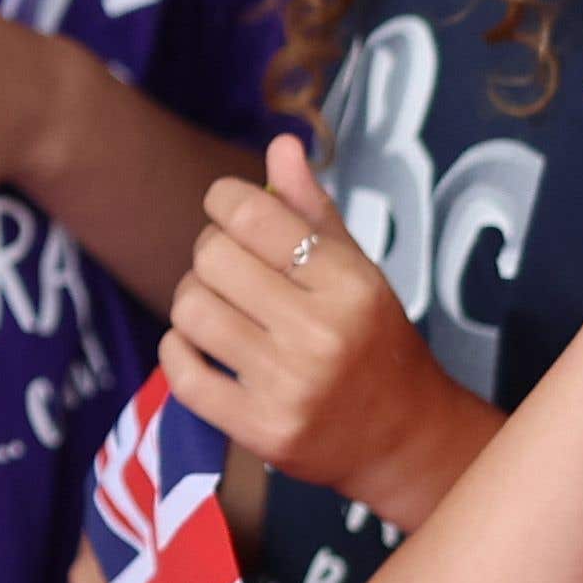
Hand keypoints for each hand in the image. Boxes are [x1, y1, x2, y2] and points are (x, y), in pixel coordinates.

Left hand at [162, 135, 494, 522]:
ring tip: (220, 308)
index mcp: (348, 284)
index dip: (223, 200)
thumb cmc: (374, 341)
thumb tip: (281, 145)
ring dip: (193, 301)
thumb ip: (312, 209)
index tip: (227, 209)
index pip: (252, 215)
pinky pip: (181, 373)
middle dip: (210, 253)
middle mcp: (319, 334)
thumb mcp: (356, 269)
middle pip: (212, 258)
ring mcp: (287, 387)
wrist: (403, 438)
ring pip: (189, 310)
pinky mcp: (259, 430)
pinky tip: (203, 347)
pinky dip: (179, 351)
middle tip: (229, 267)